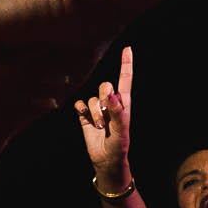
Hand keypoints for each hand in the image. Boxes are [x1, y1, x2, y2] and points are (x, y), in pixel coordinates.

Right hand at [74, 47, 134, 180]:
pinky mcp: (85, 116)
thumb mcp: (122, 128)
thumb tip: (110, 93)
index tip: (127, 49)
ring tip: (101, 127)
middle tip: (107, 113)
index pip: (125, 79)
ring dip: (95, 113)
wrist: (107, 159)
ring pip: (92, 98)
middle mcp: (110, 103)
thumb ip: (117, 110)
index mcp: (124, 102)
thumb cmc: (119, 144)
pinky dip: (81, 109)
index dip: (126, 64)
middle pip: (105, 85)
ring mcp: (97, 109)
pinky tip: (84, 116)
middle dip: (104, 97)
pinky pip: (80, 104)